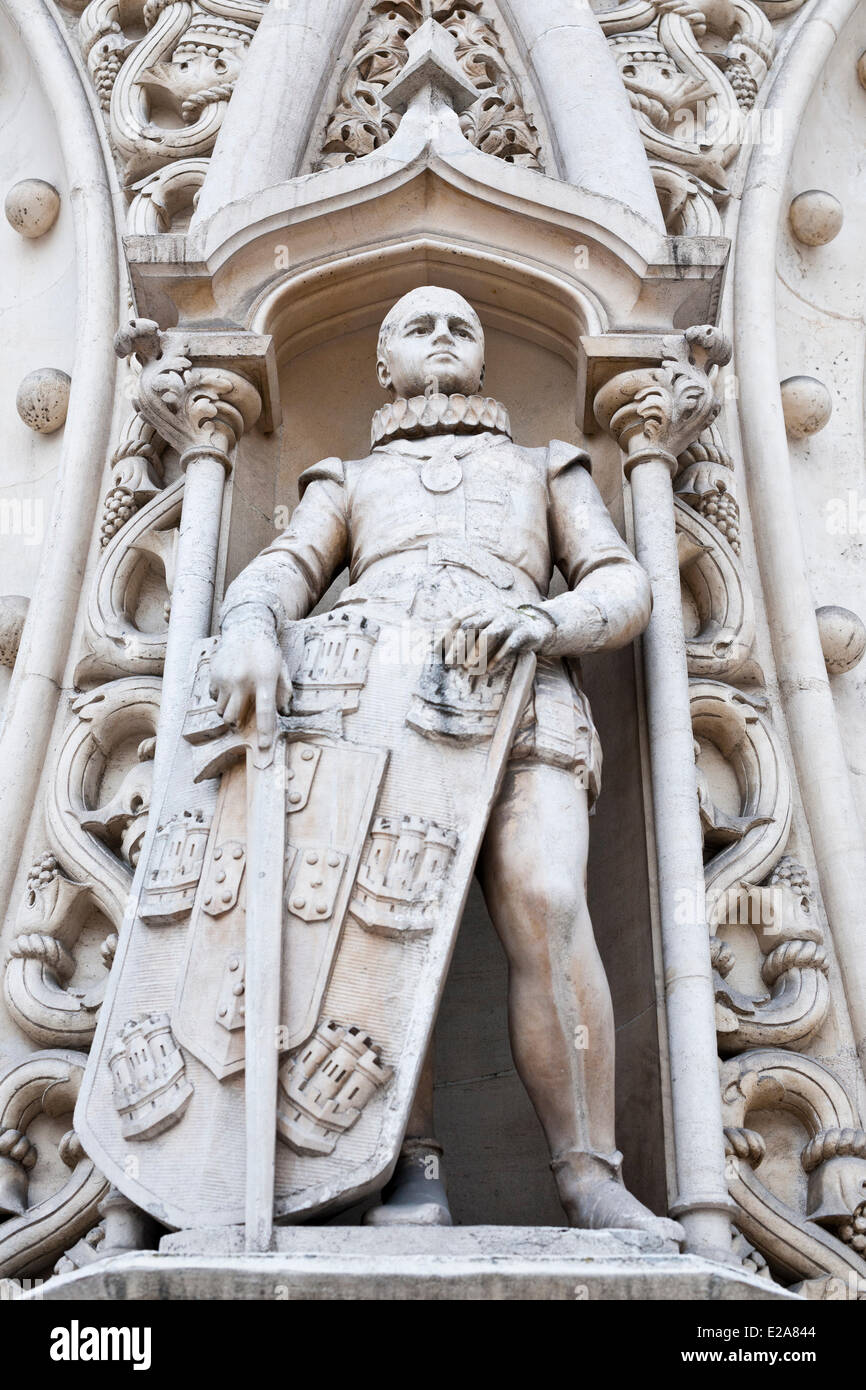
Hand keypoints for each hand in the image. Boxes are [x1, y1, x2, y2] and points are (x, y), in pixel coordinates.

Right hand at [209, 625, 292, 749]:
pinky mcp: (214, 674)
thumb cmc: (267, 651)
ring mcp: (226, 678)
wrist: (246, 628)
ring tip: (237, 701)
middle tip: (242, 722)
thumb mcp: (281, 669)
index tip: (265, 746)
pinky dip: (220, 698)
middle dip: (237, 725)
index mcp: (264, 679)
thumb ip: (284, 692)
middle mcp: (243, 680)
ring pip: (221, 710)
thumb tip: (284, 713)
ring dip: (228, 711)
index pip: (265, 711)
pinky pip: (214, 697)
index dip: (265, 731)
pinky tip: (229, 687)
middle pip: (233, 717)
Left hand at [442, 603, 552, 670]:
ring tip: (468, 667)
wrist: (536, 627)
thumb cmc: (503, 629)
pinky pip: (509, 646)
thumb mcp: (485, 626)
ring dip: (477, 652)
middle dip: (459, 645)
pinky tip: (488, 670)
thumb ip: (468, 634)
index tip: (437, 651)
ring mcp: (509, 620)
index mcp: (481, 607)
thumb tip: (442, 650)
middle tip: (450, 662)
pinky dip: (497, 658)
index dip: (447, 635)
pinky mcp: (523, 632)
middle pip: (471, 626)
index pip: (459, 619)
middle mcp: (494, 611)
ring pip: (489, 634)